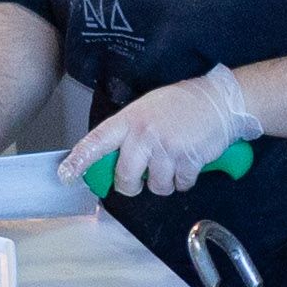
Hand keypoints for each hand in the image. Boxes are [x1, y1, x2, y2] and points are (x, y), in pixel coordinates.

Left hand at [66, 63, 262, 197]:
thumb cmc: (182, 103)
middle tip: (139, 182)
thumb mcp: (148, 108)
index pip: (97, 141)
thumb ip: (130, 132)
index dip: (80, 160)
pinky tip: (190, 163)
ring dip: (165, 182)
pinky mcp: (187, 160)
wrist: (219, 101)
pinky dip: (185, 180)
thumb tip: (115, 158)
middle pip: (125, 176)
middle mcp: (144, 134)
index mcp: (130, 120)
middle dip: (131, 186)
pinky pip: (180, 185)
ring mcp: (166, 148)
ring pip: (156, 186)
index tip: (66, 175)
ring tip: (173, 164)